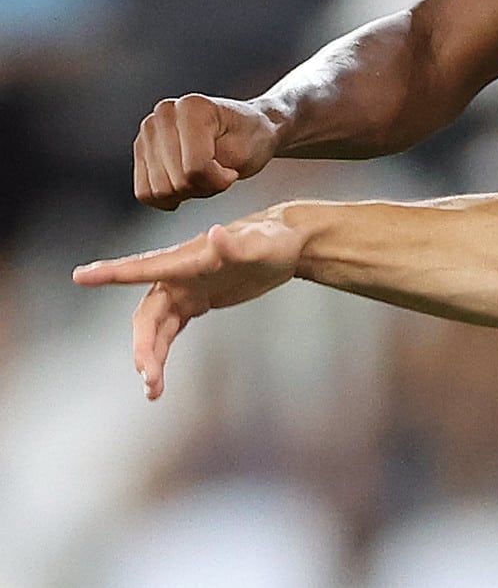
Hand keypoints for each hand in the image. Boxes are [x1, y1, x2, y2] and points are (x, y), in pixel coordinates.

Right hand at [73, 213, 304, 399]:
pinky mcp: (195, 302)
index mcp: (187, 258)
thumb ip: (236, 245)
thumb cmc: (275, 239)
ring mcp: (185, 289)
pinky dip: (161, 354)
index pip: (143, 267)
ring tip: (153, 391)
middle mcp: (178, 273)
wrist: (289, 245)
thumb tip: (214, 234)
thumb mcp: (261, 244)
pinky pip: (169, 332)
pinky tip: (157, 381)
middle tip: (149, 378)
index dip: (112, 272)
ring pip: (155, 328)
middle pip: (147, 314)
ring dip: (150, 357)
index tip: (80, 275)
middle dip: (143, 346)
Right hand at [133, 94, 281, 208]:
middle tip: (220, 173)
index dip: (218, 180)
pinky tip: (187, 184)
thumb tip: (178, 182)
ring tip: (205, 174)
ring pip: (159, 190)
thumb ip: (209, 170)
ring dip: (187, 192)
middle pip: (176, 181)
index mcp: (192, 107)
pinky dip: (168, 197)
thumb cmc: (251, 139)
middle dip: (203, 187)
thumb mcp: (243, 155)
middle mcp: (164, 113)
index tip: (232, 170)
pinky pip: (145, 192)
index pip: (194, 167)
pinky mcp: (141, 150)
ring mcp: (148, 131)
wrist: (249, 130)